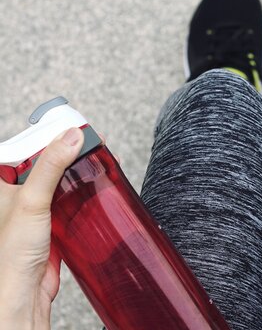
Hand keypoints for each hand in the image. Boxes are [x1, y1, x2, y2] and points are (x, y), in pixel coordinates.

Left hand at [0, 128, 83, 329]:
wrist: (25, 291)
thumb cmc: (12, 253)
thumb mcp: (31, 200)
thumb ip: (51, 166)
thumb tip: (71, 136)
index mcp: (3, 181)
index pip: (25, 145)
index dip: (47, 132)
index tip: (70, 124)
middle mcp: (17, 190)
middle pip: (46, 158)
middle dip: (68, 147)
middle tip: (90, 137)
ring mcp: (36, 204)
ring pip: (59, 175)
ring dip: (78, 166)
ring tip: (98, 154)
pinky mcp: (53, 218)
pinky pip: (69, 195)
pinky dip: (83, 187)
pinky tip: (95, 182)